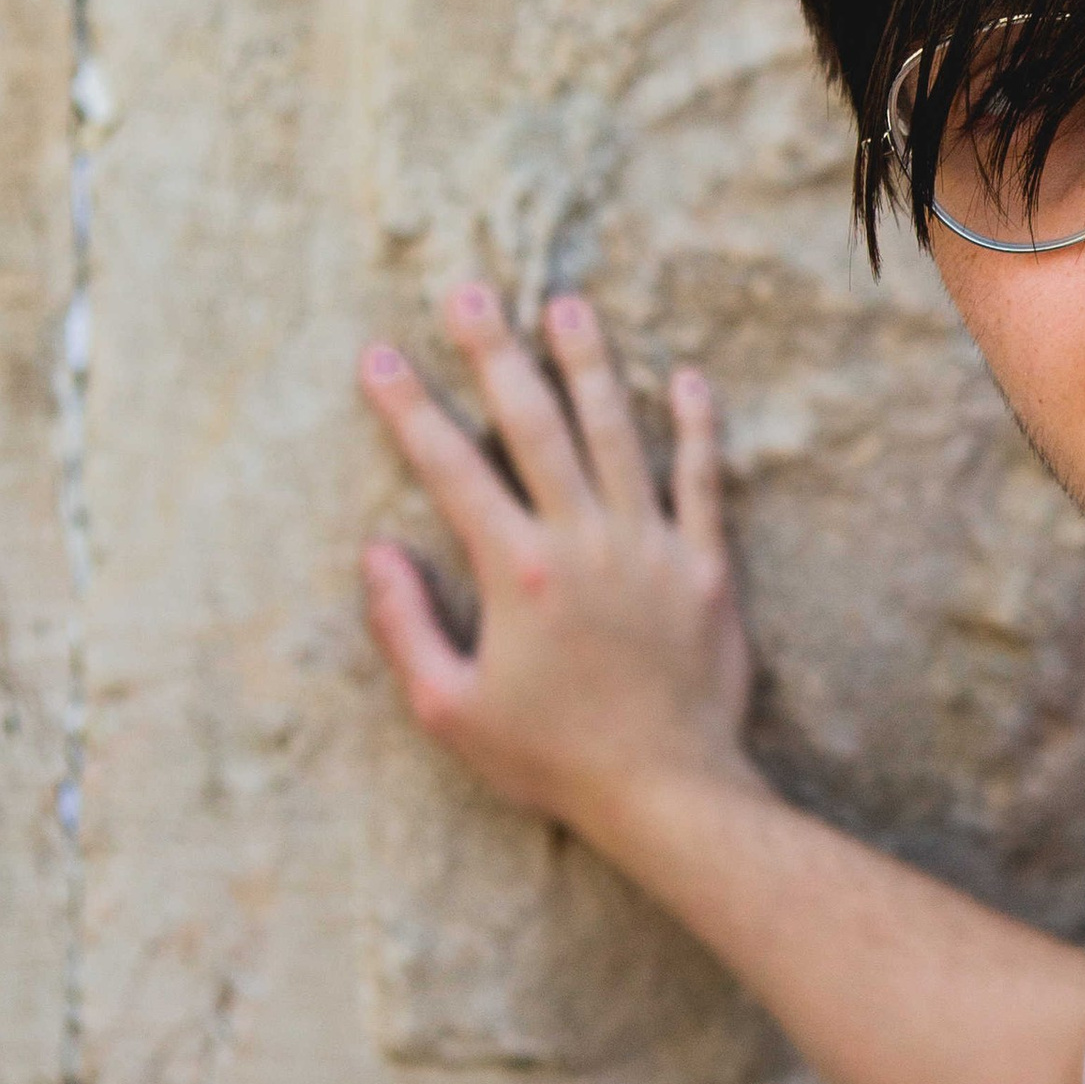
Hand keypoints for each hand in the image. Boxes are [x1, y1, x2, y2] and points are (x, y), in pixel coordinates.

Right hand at [359, 283, 755, 850]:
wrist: (666, 792)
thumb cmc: (551, 759)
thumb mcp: (449, 711)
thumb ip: (405, 627)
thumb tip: (376, 552)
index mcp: (518, 573)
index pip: (451, 469)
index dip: (408, 408)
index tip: (378, 355)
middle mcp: (585, 543)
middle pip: (533, 426)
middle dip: (495, 353)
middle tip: (471, 291)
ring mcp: (651, 548)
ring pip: (617, 433)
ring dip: (590, 364)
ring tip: (568, 305)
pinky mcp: (707, 567)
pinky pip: (703, 481)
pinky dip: (696, 427)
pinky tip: (687, 377)